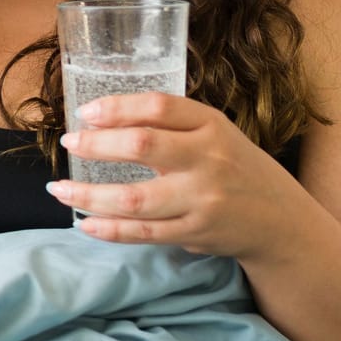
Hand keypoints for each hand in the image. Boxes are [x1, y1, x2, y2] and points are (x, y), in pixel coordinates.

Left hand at [47, 93, 295, 261]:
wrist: (280, 219)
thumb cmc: (236, 168)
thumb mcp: (216, 134)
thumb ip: (173, 126)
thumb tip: (107, 120)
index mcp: (211, 125)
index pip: (159, 106)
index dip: (117, 107)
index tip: (86, 113)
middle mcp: (208, 159)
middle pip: (142, 146)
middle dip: (96, 145)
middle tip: (69, 144)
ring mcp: (202, 199)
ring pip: (135, 198)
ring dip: (89, 195)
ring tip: (59, 190)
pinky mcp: (195, 232)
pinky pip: (143, 233)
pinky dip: (109, 229)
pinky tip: (85, 223)